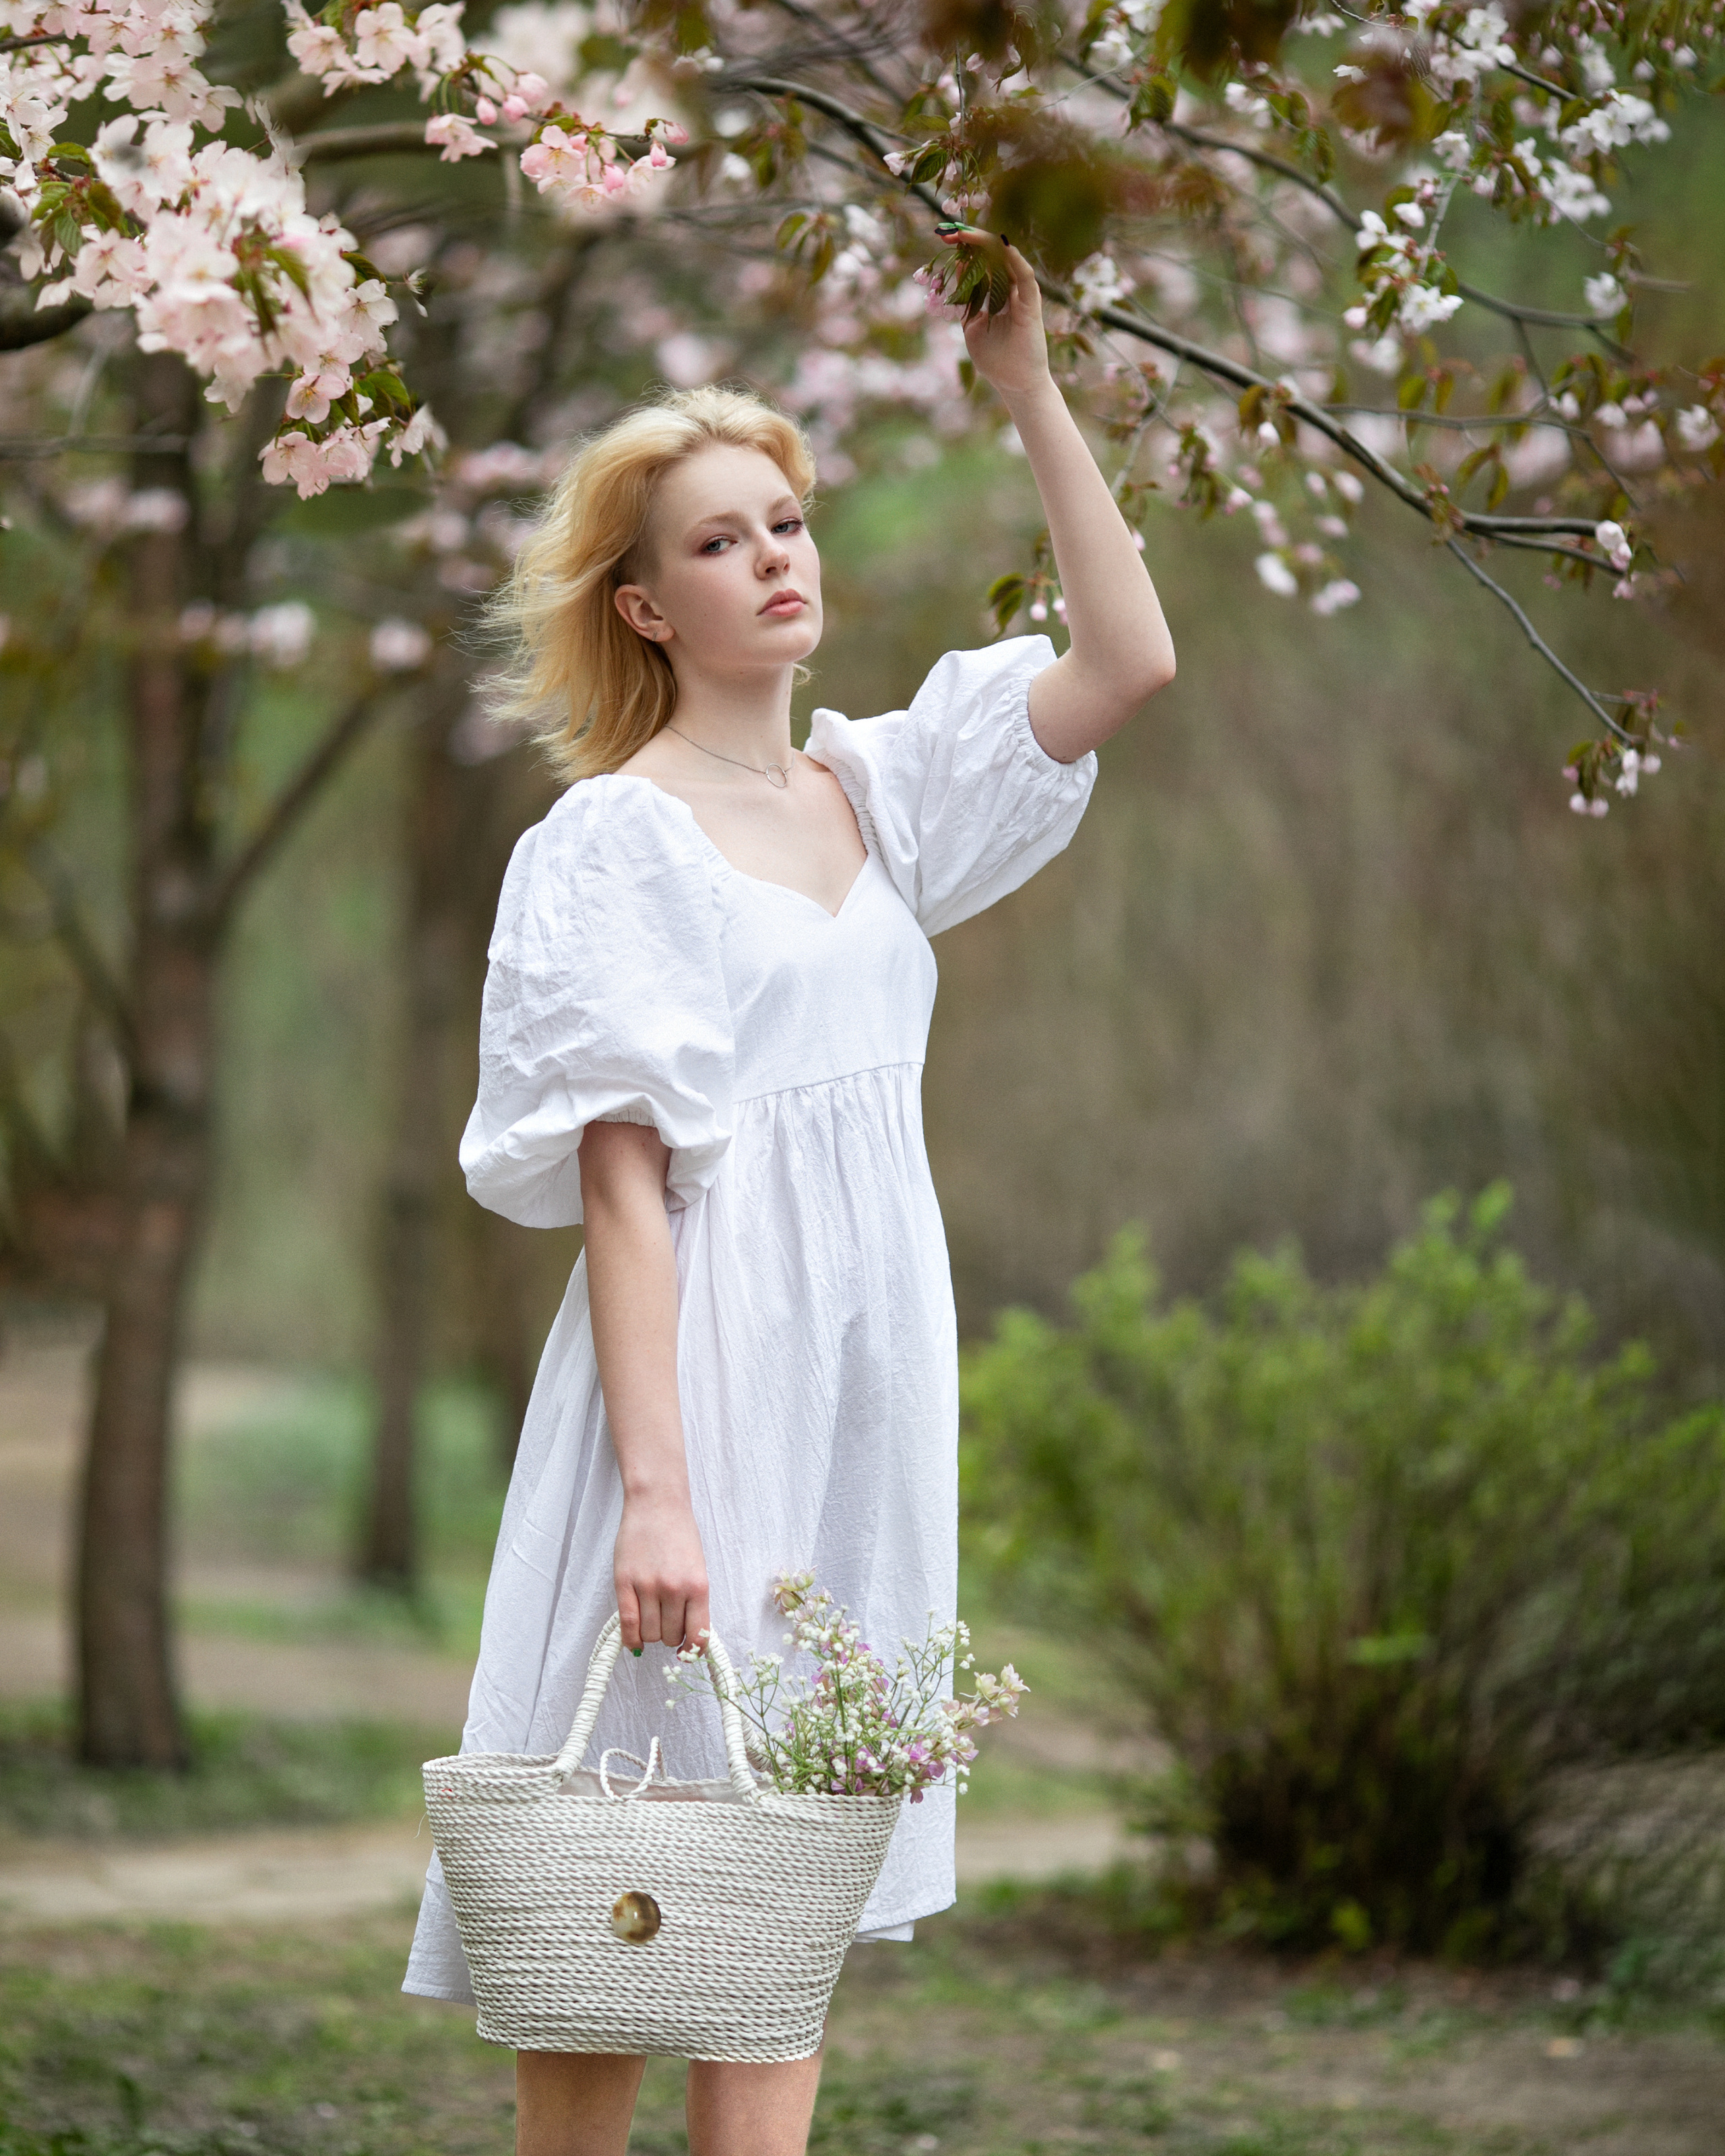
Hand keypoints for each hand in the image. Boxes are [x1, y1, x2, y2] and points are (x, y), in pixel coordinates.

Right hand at [614, 1488, 710, 1654]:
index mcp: (698, 1586)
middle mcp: (674, 1589)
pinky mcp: (624, 1582)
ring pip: (650, 1634)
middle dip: (670, 1637)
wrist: (657, 1504)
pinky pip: (627, 1624)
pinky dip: (631, 1639)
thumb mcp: (697, 1568)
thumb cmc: (679, 1534)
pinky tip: (634, 1642)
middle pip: (671, 1637)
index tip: (687, 1653)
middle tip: (667, 1624)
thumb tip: (689, 1636)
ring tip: (651, 1620)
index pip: (698, 1634)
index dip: (692, 1650)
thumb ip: (693, 1601)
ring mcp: (648, 1586)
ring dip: (651, 1634)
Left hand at [955, 238, 1051, 401]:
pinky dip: (1014, 259)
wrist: (1016, 385)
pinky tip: (1001, 245)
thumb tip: (957, 268)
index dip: (964, 250)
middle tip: (951, 232)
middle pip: (992, 256)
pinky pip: (1024, 276)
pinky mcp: (1032, 303)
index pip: (981, 263)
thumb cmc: (996, 360)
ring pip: (1006, 260)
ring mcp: (1022, 294)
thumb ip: (966, 300)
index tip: (945, 238)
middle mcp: (1011, 289)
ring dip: (986, 245)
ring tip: (966, 234)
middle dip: (971, 242)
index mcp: (996, 293)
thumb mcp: (971, 326)